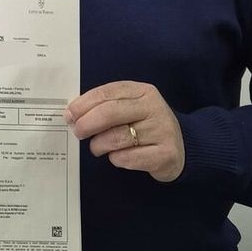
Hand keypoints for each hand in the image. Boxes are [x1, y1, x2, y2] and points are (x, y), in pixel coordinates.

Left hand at [65, 81, 184, 181]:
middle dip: (86, 124)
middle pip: (110, 113)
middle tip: (77, 132)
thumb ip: (105, 106)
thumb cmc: (145, 126)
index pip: (107, 93)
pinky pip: (128, 158)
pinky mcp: (165, 154)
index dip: (83, 104)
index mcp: (142, 91)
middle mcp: (154, 108)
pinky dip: (115, 159)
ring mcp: (162, 131)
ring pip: (116, 137)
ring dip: (99, 145)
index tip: (69, 115)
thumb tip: (72, 113)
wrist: (182, 148)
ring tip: (97, 147)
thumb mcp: (130, 108)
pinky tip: (116, 157)